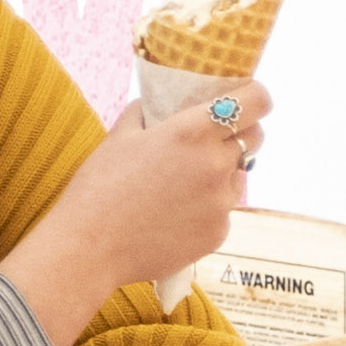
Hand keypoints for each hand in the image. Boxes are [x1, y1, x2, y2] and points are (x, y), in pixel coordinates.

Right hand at [4, 76, 265, 324]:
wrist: (89, 249)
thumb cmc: (98, 188)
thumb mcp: (119, 136)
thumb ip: (147, 112)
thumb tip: (160, 102)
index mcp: (193, 132)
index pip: (256, 101)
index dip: (255, 96)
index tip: (247, 98)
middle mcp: (215, 164)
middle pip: (255, 137)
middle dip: (240, 134)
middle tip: (212, 140)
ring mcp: (221, 202)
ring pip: (238, 176)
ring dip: (220, 173)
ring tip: (178, 186)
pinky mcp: (219, 232)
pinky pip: (223, 210)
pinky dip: (207, 208)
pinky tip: (173, 215)